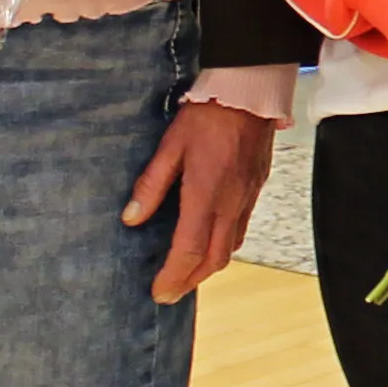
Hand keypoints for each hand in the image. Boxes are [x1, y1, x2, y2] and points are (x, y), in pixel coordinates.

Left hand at [125, 99, 276, 302]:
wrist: (249, 94)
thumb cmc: (207, 115)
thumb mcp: (170, 147)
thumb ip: (151, 185)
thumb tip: (131, 218)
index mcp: (205, 195)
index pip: (189, 251)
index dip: (172, 277)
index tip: (158, 292)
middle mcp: (230, 204)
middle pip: (213, 259)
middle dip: (190, 281)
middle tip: (169, 292)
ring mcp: (247, 198)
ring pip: (230, 247)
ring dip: (207, 266)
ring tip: (186, 273)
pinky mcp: (255, 189)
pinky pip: (240, 229)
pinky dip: (223, 245)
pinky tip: (210, 241)